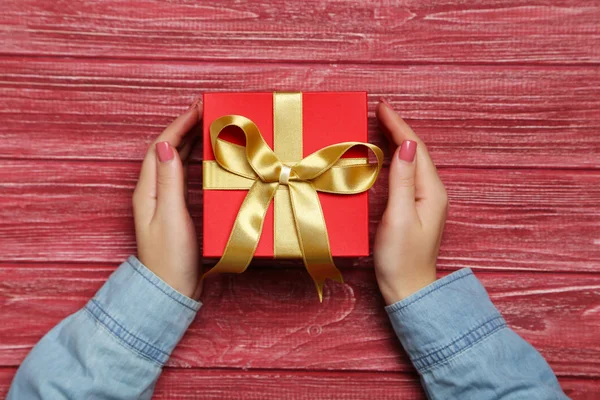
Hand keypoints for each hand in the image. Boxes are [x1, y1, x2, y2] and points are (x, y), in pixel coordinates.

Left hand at [132, 99, 202, 299]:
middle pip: (167, 150)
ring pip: (174, 161)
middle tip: (206, 110)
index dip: (179, 124)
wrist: (170, 290)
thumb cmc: (171, 258)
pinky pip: (182, 176)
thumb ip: (169, 182)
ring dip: (189, 140)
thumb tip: (167, 146)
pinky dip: (193, 160)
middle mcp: (153, 191)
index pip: (162, 147)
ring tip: (208, 125)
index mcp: (148, 190)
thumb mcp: (170, 218)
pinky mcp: (175, 210)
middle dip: (184, 127)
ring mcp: (163, 200)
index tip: (199, 108)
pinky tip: (205, 157)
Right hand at [374, 99, 447, 304]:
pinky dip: (395, 159)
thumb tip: (407, 146)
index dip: (399, 126)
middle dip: (399, 128)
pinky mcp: (416, 208)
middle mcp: (433, 192)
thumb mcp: (399, 217)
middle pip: (417, 152)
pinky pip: (407, 175)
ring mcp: (426, 201)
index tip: (382, 106)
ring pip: (412, 162)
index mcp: (431, 191)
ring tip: (380, 125)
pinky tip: (385, 157)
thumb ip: (403, 181)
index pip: (416, 149)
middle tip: (379, 110)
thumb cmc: (401, 258)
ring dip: (397, 141)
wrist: (408, 290)